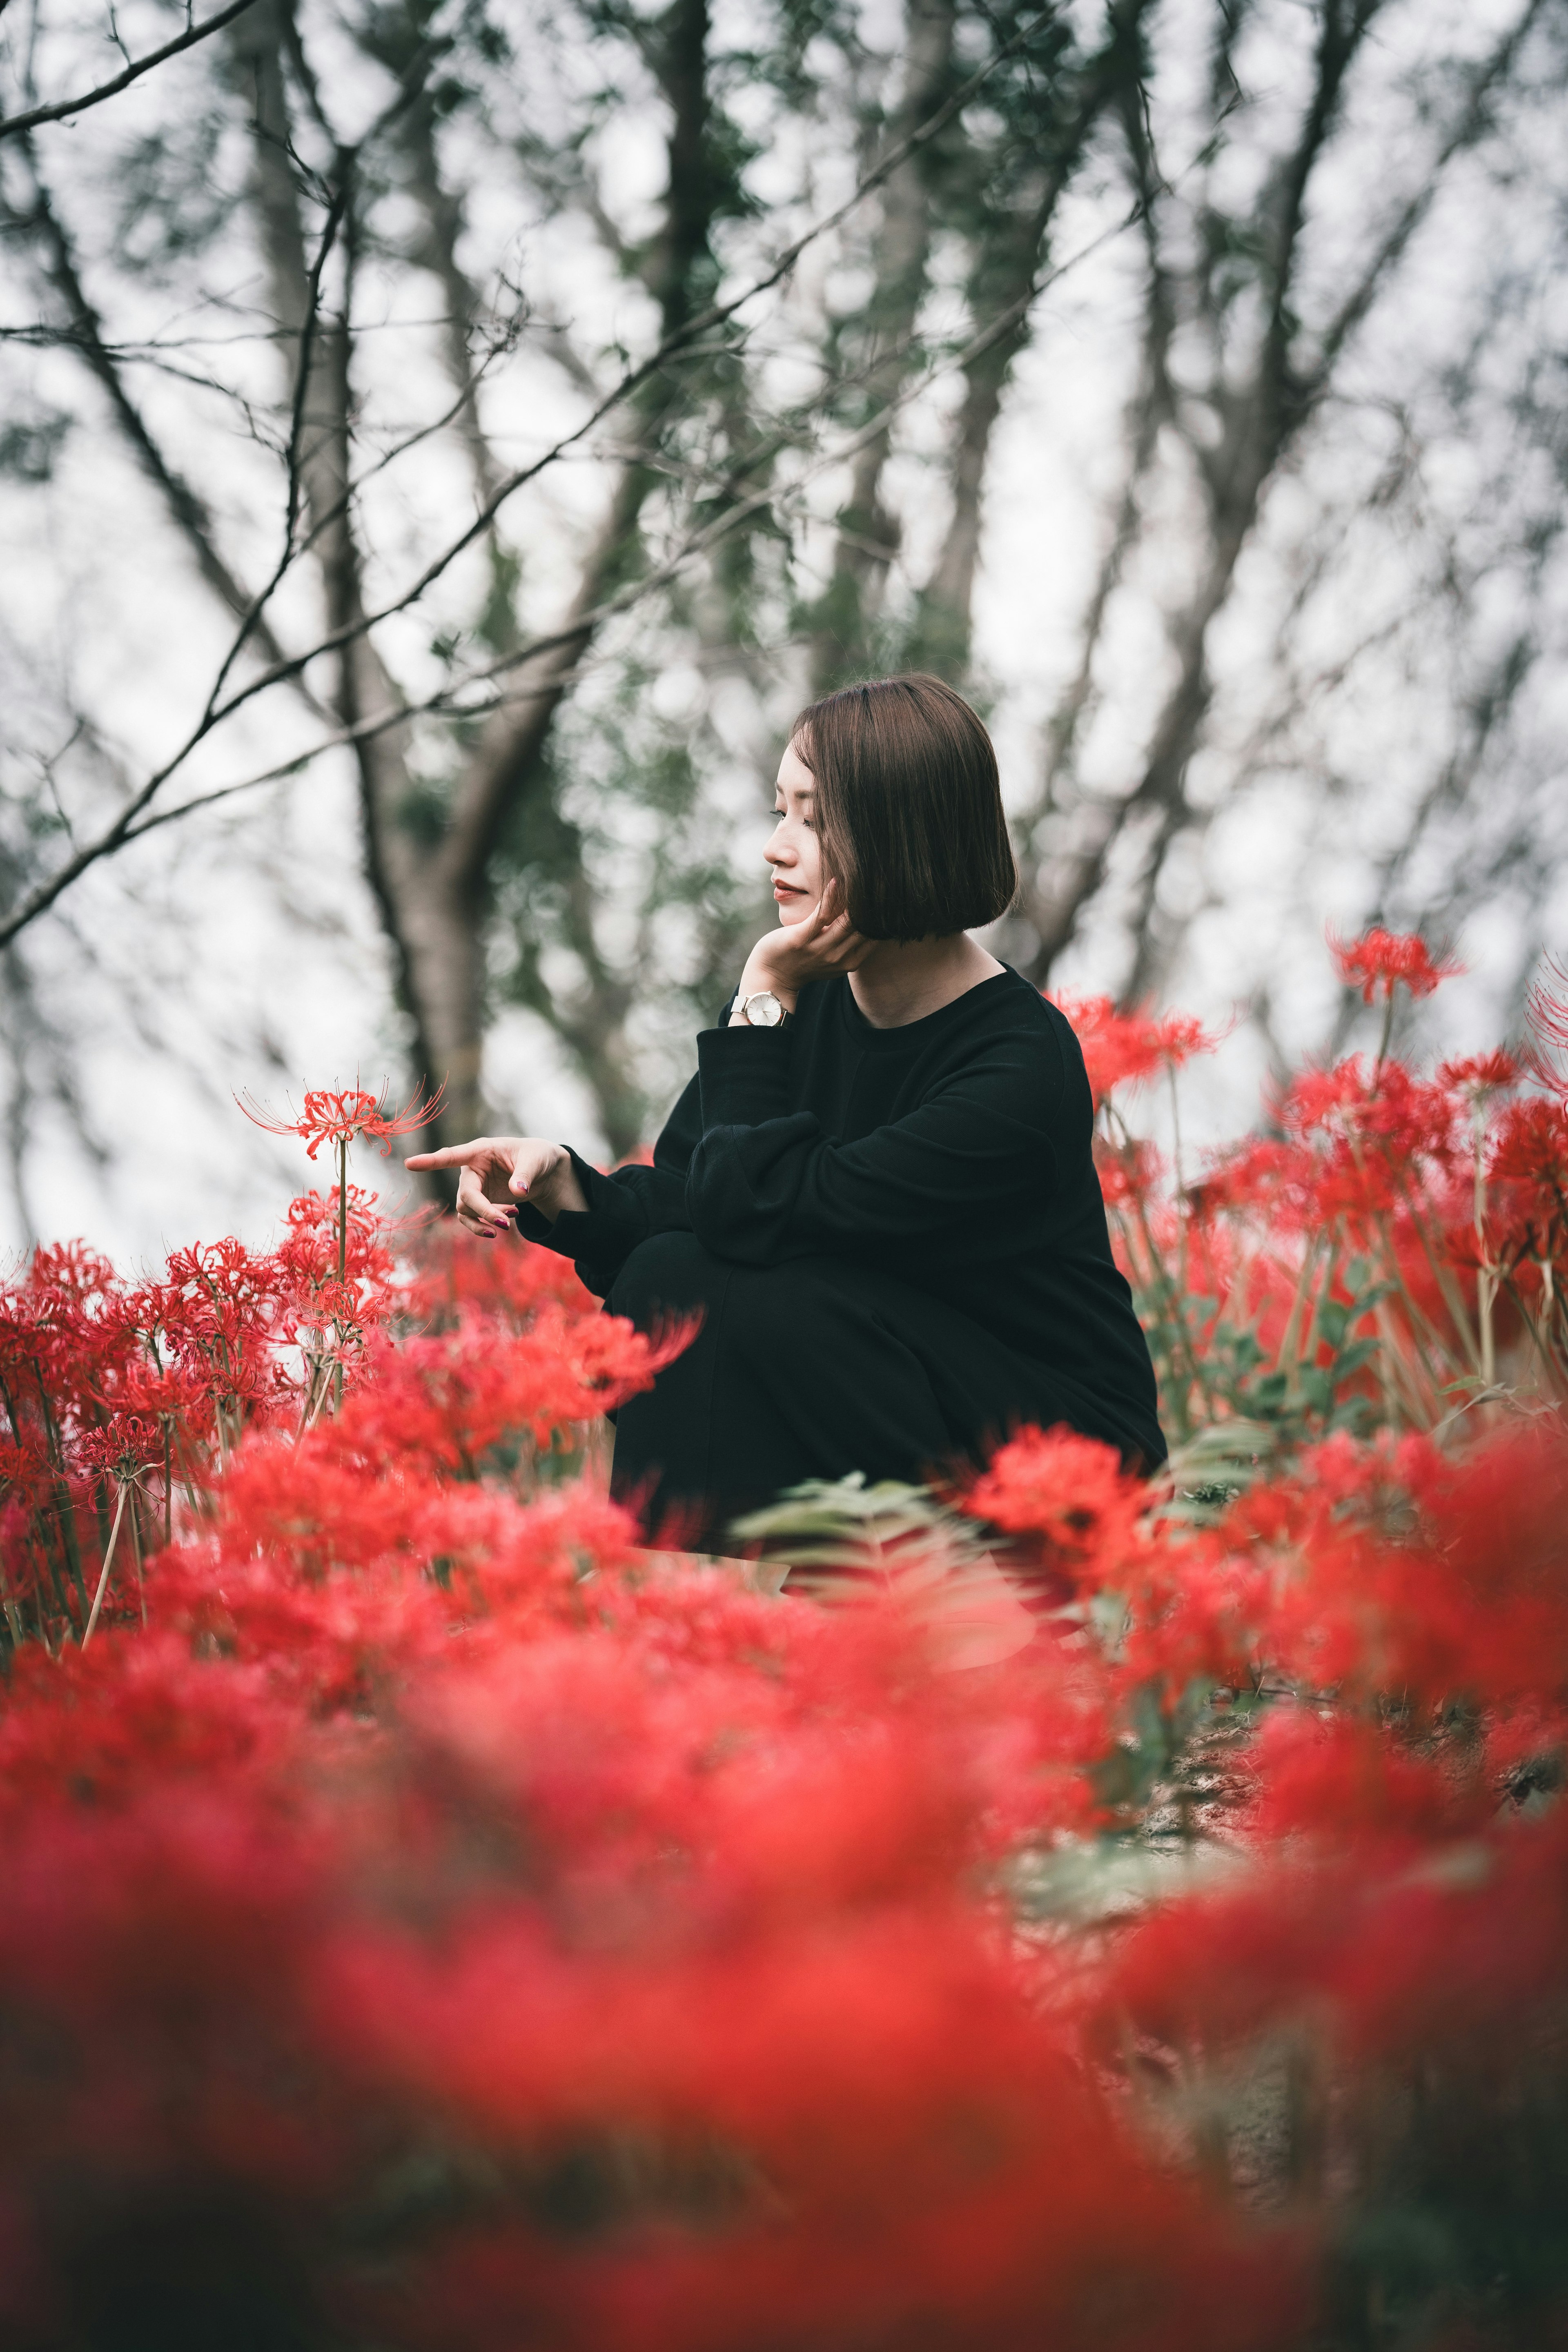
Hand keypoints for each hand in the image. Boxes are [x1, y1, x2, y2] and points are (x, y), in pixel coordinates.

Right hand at [403, 1136, 588, 1237]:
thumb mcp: (536, 1161)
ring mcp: (474, 1187)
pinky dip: (484, 1225)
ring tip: (512, 1219)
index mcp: (481, 1151)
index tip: (409, 1164)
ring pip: (467, 1210)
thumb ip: (526, 1174)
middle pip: (465, 1195)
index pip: (452, 1156)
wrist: (545, 1172)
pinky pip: (471, 1219)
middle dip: (483, 1210)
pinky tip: (507, 1224)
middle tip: (505, 1223)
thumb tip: (517, 1192)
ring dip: (487, 1218)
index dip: (431, 1161)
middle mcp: (471, 1169)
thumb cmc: (537, 1157)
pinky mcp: (479, 1202)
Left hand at [736, 879, 870, 1015]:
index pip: (875, 934)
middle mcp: (839, 958)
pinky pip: (822, 915)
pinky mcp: (801, 940)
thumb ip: (850, 942)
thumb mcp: (833, 956)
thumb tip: (867, 918)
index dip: (882, 914)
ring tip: (861, 874)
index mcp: (851, 961)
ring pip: (848, 921)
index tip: (886, 892)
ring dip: (855, 897)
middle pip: (865, 926)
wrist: (772, 977)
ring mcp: (820, 950)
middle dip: (873, 903)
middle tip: (879, 877)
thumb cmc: (803, 961)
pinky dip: (831, 896)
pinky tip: (836, 880)